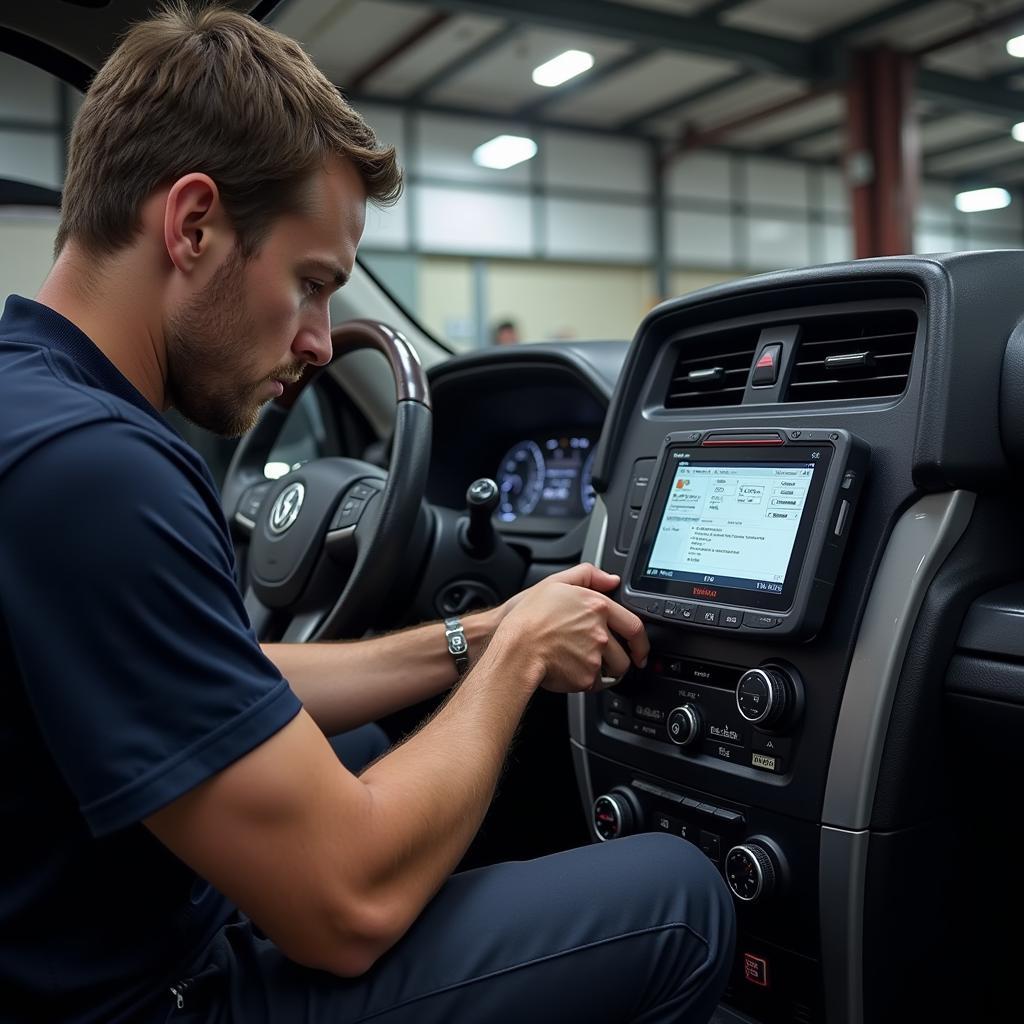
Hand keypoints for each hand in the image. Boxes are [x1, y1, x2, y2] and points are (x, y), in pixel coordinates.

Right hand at [494, 563, 648, 694]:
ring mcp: (595, 657)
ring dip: (604, 672)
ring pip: (612, 672)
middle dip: (619, 661)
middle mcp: (601, 633)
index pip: (634, 626)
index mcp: (598, 607)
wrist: (515, 648)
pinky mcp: (585, 678)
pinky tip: (571, 671)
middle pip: (625, 655)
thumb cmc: (529, 617)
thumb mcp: (555, 582)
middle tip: (608, 662)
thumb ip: (588, 574)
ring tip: (584, 665)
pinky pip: (594, 684)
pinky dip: (586, 681)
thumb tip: (612, 580)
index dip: (641, 642)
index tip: (640, 650)